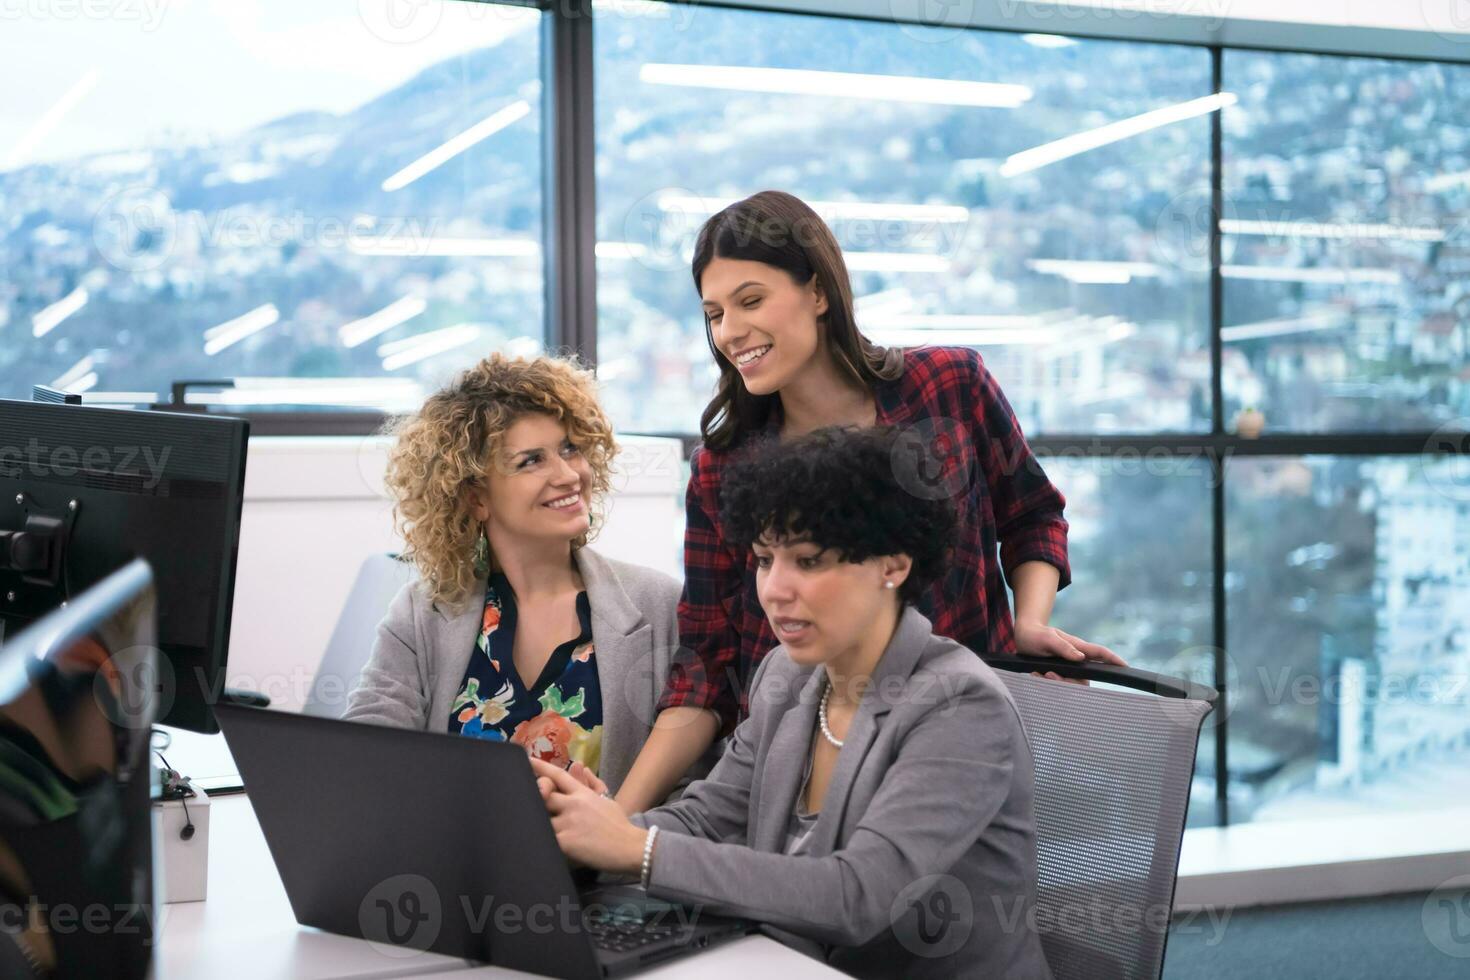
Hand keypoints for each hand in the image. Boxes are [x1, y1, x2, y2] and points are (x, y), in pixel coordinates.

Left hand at [530, 758, 645, 874]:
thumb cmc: (619, 824)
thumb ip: (591, 782)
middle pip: (543, 795)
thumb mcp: (606, 799)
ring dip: (537, 823)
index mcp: (582, 793)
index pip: (558, 775)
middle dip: (536, 798)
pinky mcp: (565, 842)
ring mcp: (568, 823)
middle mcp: (572, 804)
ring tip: (530, 827)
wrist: (630, 847)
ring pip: (541, 819)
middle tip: (527, 803)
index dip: (540, 767)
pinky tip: (537, 843)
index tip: (526, 760)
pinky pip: (545, 839)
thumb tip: (579, 765)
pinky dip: (540, 840)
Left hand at [1014, 620, 1125, 686]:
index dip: (1113, 659)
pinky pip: (1059, 683)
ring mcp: (1068, 666)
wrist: (1024, 635)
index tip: (1126, 666)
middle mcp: (1076, 658)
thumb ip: (1064, 648)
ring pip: (1072, 683)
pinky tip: (1035, 675)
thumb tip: (1081, 657)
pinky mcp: (1059, 672)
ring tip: (1040, 674)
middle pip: (1086, 677)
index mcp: (1077, 647)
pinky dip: (1047, 682)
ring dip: (1057, 683)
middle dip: (1070, 682)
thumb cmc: (1037, 635)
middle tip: (1050, 675)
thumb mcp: (1048, 639)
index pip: (1100, 653)